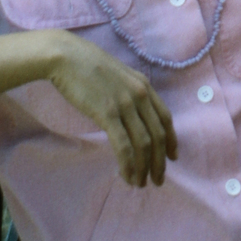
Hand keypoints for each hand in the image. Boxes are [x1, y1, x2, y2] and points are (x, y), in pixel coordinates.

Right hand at [45, 31, 177, 186]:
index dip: (171, 139)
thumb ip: (129, 94)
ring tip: (141, 183)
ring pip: (144, 143)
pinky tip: (127, 176)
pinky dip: (129, 164)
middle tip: (158, 180)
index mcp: (144, 85)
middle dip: (160, 161)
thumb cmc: (88, 67)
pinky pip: (124, 145)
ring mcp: (125, 103)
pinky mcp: (108, 113)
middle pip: (159, 134)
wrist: (67, 57)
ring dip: (144, 168)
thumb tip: (132, 116)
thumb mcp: (118, 78)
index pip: (166, 117)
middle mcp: (140, 94)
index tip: (173, 157)